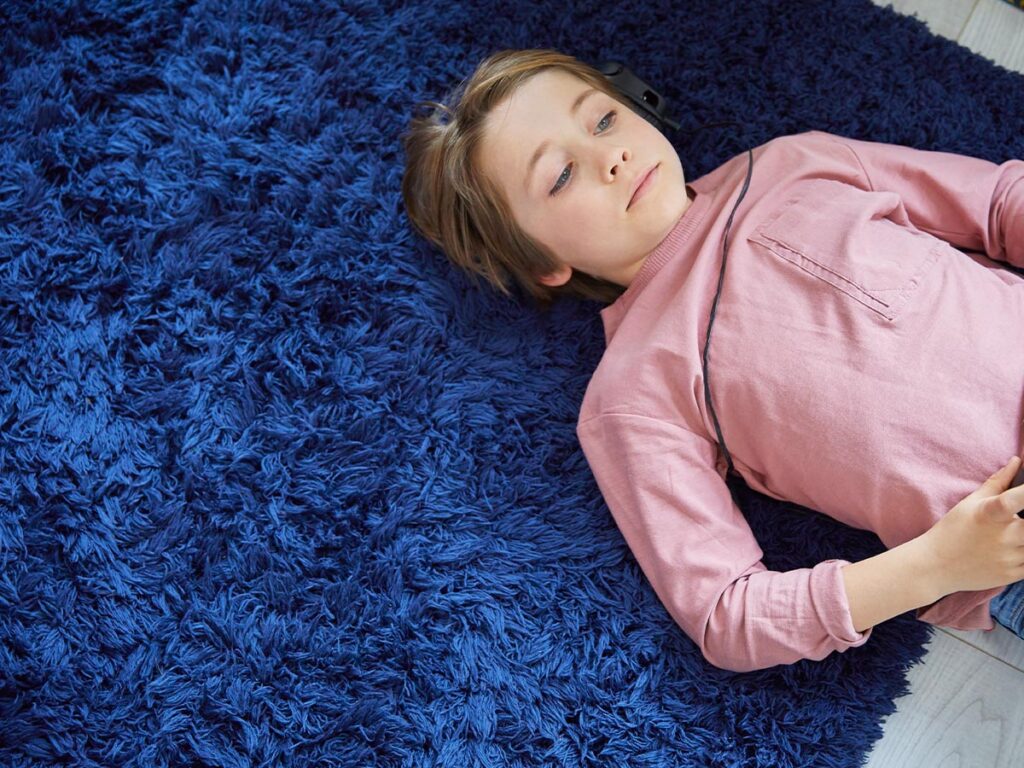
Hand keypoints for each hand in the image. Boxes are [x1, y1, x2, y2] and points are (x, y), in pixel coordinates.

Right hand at [921, 456, 1023, 594]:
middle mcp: (1002, 536)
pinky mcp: (1012, 574)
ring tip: (1014, 533)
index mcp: (990, 513)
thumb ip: (998, 482)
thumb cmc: (953, 530)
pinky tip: (1015, 547)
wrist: (936, 566)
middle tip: (1019, 519)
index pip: (1014, 499)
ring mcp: (1009, 558)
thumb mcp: (970, 503)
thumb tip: (1016, 461)